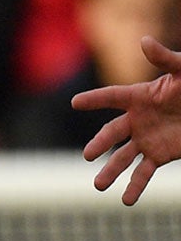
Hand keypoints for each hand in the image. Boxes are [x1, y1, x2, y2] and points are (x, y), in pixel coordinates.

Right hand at [73, 38, 180, 204]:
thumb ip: (165, 58)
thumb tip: (143, 41)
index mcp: (140, 96)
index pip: (112, 97)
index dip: (95, 100)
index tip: (75, 103)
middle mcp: (137, 119)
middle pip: (112, 133)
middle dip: (99, 145)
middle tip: (89, 156)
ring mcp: (146, 139)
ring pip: (123, 157)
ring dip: (111, 171)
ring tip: (99, 186)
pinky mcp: (159, 155)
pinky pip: (143, 173)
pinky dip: (134, 187)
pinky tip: (125, 200)